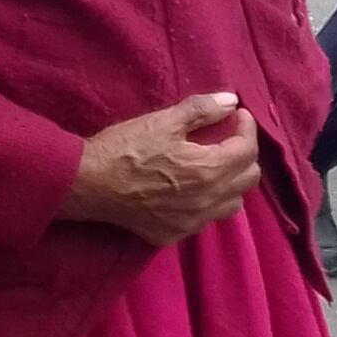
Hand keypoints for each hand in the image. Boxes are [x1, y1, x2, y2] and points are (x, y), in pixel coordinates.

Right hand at [59, 91, 263, 249]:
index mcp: (208, 170)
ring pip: (231, 205)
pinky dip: (207, 203)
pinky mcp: (173, 234)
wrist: (88, 184)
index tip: (238, 116)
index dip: (247, 128)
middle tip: (227, 138)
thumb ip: (202, 110)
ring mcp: (190, 223)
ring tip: (213, 166)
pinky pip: (205, 221)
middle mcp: (206, 201)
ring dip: (230, 183)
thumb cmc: (125, 148)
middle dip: (243, 154)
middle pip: (248, 180)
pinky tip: (190, 190)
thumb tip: (230, 101)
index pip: (248, 150)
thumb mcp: (164, 121)